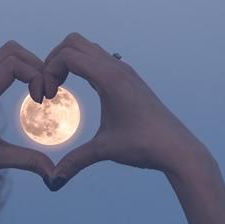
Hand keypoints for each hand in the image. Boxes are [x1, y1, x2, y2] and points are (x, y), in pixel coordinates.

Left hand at [0, 41, 54, 177]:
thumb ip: (26, 161)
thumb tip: (52, 174)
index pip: (13, 64)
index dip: (35, 75)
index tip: (41, 98)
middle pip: (11, 51)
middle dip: (34, 64)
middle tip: (45, 89)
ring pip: (4, 54)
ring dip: (26, 65)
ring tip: (37, 89)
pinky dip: (16, 69)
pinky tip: (24, 91)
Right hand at [42, 33, 211, 189]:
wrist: (177, 148)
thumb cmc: (144, 145)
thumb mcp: (104, 150)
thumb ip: (75, 161)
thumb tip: (53, 181)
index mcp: (109, 77)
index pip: (67, 56)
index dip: (48, 72)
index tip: (47, 97)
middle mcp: (117, 67)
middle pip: (74, 42)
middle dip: (54, 60)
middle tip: (48, 86)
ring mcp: (125, 71)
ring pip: (87, 48)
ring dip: (69, 61)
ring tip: (60, 86)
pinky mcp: (129, 79)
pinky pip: (99, 59)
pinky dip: (83, 66)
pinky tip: (82, 89)